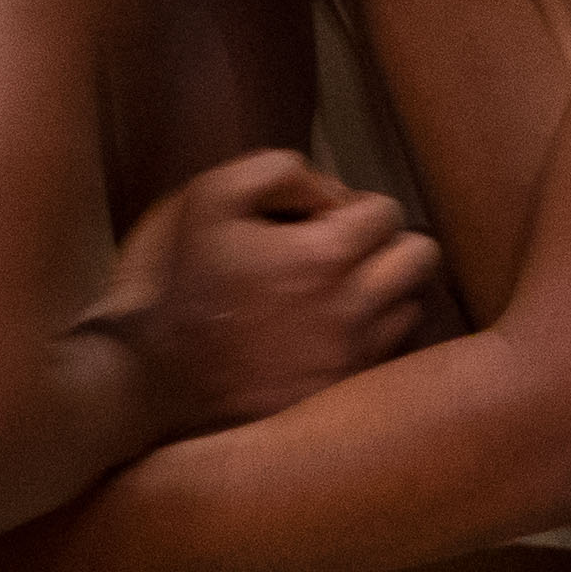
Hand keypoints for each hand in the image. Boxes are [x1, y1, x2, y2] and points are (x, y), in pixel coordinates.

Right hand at [111, 148, 439, 431]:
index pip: (387, 211)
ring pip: (412, 308)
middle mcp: (354, 312)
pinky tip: (327, 338)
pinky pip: (389, 358)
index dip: (351, 208)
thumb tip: (333, 193)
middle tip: (342, 256)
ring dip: (386, 295)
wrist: (149, 382)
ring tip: (337, 297)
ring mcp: (352, 363)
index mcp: (326, 256)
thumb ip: (279, 172)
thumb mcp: (209, 198)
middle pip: (421, 259)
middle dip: (387, 246)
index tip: (314, 225)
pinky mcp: (341, 400)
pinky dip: (371, 340)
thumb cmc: (178, 283)